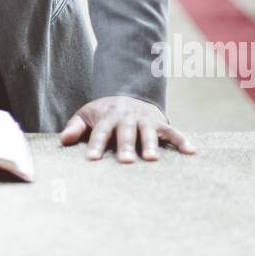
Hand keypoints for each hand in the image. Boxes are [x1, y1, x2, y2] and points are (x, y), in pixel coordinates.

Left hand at [59, 97, 195, 162]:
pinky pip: (173, 132)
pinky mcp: (160, 122)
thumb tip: (63, 139)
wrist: (129, 94)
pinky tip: (191, 152)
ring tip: (152, 159)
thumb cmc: (104, 113)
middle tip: (125, 161)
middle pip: (125, 132)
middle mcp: (126, 117)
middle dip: (125, 146)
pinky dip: (182, 141)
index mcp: (107, 117)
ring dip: (151, 144)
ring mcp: (145, 119)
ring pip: (148, 132)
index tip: (92, 159)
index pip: (100, 132)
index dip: (96, 145)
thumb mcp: (86, 115)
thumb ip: (75, 127)